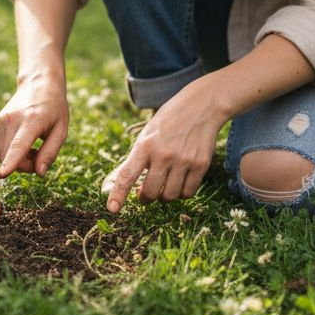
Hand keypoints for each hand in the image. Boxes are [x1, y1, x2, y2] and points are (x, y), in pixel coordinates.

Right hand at [0, 68, 68, 176]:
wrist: (39, 84)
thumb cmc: (54, 109)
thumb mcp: (61, 130)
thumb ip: (50, 153)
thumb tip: (39, 173)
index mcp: (32, 120)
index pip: (18, 145)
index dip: (10, 163)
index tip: (1, 175)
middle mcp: (12, 120)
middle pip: (11, 157)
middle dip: (25, 165)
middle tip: (39, 155)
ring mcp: (0, 121)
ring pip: (4, 156)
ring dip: (18, 159)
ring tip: (32, 146)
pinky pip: (1, 149)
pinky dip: (11, 152)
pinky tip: (22, 141)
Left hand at [105, 78, 226, 212]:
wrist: (202, 106)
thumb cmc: (170, 120)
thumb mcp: (148, 132)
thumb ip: (140, 156)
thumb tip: (130, 184)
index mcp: (145, 145)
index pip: (127, 175)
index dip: (118, 194)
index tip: (112, 208)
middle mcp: (164, 154)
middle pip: (151, 193)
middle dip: (145, 197)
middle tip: (144, 194)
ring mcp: (184, 161)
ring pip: (169, 196)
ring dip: (164, 196)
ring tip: (164, 184)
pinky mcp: (201, 165)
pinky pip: (188, 193)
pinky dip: (182, 193)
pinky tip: (180, 181)